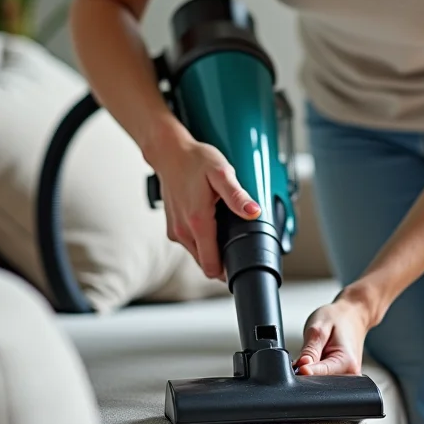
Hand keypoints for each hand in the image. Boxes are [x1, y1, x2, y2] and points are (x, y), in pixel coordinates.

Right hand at [144, 124, 260, 280]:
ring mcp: (175, 230)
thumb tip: (253, 212)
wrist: (170, 152)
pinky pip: (191, 244)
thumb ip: (237, 196)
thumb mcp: (221, 173)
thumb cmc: (195, 160)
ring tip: (227, 231)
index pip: (212, 266)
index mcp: (197, 222)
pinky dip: (203, 241)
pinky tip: (213, 225)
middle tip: (240, 245)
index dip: (228, 271)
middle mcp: (183, 231)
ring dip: (212, 250)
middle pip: (205, 264)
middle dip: (223, 261)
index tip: (242, 265)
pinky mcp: (172, 227)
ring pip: (198, 255)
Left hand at [294, 290, 373, 375]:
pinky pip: (326, 378)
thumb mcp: (318, 328)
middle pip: (320, 382)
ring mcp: (349, 377)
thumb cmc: (338, 317)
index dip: (304, 369)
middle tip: (311, 350)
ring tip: (319, 351)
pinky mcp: (344, 377)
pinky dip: (319, 369)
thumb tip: (301, 368)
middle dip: (309, 369)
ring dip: (314, 369)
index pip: (318, 375)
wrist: (353, 314)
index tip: (298, 362)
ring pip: (321, 381)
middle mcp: (351, 374)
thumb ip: (309, 350)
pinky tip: (322, 356)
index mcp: (347, 362)